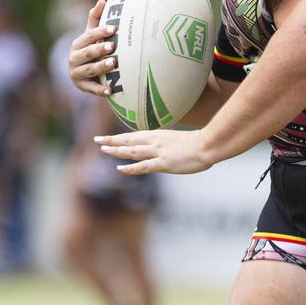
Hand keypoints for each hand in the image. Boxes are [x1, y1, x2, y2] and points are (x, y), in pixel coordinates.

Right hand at [68, 0, 116, 96]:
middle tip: (112, 47)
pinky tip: (111, 90)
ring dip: (101, 67)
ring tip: (113, 64)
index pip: (88, 36)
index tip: (113, 29)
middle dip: (99, 49)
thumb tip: (102, 0)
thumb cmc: (91, 50)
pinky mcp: (82, 86)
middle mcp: (74, 58)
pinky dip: (100, 90)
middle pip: (88, 53)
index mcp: (78, 44)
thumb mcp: (91, 35)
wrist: (82, 74)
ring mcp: (77, 73)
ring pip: (89, 70)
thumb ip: (96, 19)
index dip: (100, 32)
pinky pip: (91, 88)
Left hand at [95, 128, 212, 174]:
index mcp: (158, 135)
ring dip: (117, 150)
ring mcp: (158, 152)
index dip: (119, 137)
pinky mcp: (163, 163)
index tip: (107, 137)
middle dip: (112, 140)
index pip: (134, 135)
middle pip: (129, 140)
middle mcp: (155, 141)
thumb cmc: (198, 143)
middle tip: (97, 140)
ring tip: (103, 150)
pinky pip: (143, 166)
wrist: (208, 145)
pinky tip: (120, 169)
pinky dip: (130, 168)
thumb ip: (166, 144)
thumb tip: (160, 149)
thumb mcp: (178, 141)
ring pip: (132, 150)